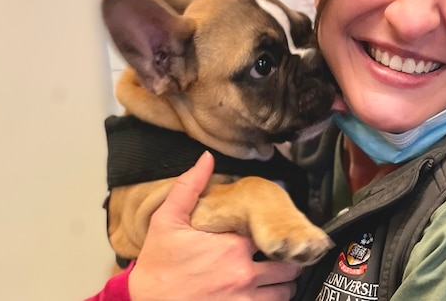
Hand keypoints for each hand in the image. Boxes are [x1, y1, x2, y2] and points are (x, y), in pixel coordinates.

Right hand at [129, 152, 301, 300]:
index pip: (274, 234)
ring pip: (285, 291)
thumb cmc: (157, 264)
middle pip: (287, 266)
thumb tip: (206, 158)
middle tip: (280, 256)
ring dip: (284, 283)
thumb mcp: (167, 221)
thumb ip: (189, 187)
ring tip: (276, 276)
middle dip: (287, 260)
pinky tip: (266, 294)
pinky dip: (273, 300)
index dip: (275, 232)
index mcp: (232, 247)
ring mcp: (243, 300)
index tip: (272, 231)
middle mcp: (243, 274)